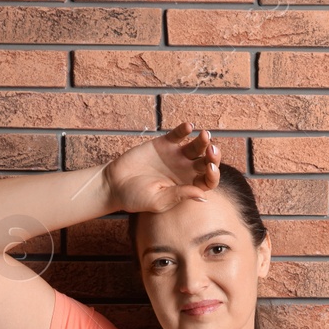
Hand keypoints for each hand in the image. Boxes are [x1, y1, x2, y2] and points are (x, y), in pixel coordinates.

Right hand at [102, 121, 219, 214]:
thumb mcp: (158, 201)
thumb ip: (179, 195)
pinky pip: (178, 135)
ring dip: (203, 141)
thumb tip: (203, 196)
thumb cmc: (136, 198)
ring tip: (204, 136)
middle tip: (212, 150)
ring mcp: (176, 156)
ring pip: (196, 146)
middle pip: (207, 161)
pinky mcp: (164, 144)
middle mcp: (186, 171)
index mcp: (188, 186)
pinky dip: (184, 130)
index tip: (210, 169)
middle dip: (213, 156)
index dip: (213, 175)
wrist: (115, 184)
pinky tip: (188, 127)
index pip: (208, 180)